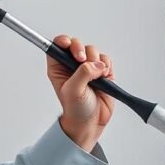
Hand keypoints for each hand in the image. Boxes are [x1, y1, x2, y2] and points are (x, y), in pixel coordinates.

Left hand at [48, 35, 114, 151]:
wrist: (90, 123)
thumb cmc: (76, 110)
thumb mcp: (73, 91)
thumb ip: (82, 74)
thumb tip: (95, 64)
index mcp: (58, 68)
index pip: (57, 46)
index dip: (63, 41)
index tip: (69, 45)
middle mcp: (72, 66)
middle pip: (77, 44)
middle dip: (82, 50)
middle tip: (84, 61)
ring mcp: (88, 68)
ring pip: (93, 51)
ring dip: (97, 60)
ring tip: (97, 74)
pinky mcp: (102, 72)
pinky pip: (106, 60)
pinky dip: (107, 65)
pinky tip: (104, 76)